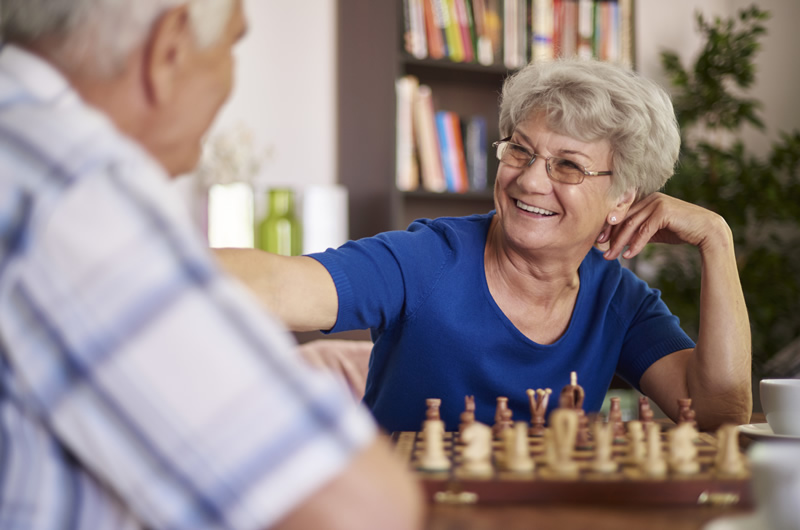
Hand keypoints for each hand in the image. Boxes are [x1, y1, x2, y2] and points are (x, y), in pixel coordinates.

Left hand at [596, 193, 728, 260]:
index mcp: (647, 200)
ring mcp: (657, 203)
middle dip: (611, 237)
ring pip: (631, 225)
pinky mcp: (664, 212)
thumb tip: (619, 242)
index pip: (622, 214)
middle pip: (624, 219)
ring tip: (611, 258)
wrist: (706, 231)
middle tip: (602, 253)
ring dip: (619, 243)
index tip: (599, 241)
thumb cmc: (680, 230)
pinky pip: (644, 231)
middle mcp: (650, 198)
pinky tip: (628, 255)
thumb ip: (639, 231)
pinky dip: (635, 244)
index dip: (609, 228)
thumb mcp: (655, 231)